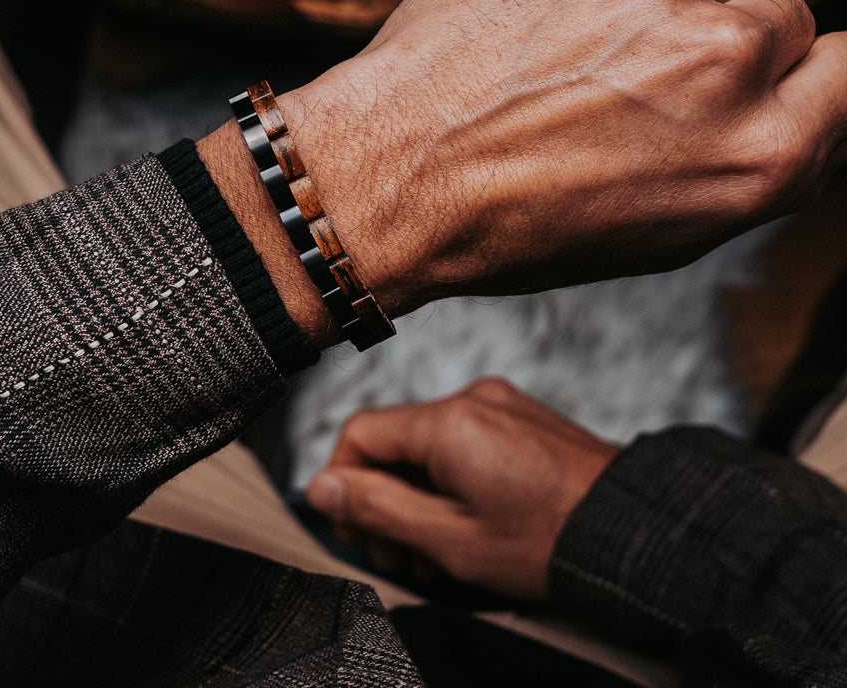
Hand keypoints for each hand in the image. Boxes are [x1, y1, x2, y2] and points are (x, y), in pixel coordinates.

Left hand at [274, 0, 846, 318]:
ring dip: (643, 8)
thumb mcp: (660, 231)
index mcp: (762, 155)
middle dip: (715, 44)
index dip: (804, 70)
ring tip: (563, 60)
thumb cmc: (512, 220)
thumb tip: (790, 101)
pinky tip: (537, 22)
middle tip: (628, 82)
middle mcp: (729, 60)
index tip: (772, 72)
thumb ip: (746, 158)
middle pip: (775, 15)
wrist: (394, 172)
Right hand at [306, 378, 615, 599]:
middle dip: (385, 500)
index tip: (357, 531)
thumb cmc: (549, 542)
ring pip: (429, 444)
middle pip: (394, 441)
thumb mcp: (450, 540)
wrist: (636, 532)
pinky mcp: (521, 417)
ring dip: (419, 495)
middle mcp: (472, 398)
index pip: (360, 434)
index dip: (344, 484)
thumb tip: (322, 486)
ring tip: (439, 552)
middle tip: (401, 559)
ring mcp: (501, 403)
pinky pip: (465, 440)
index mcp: (448, 422)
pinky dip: (452, 480)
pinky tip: (469, 524)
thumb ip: (378, 508)